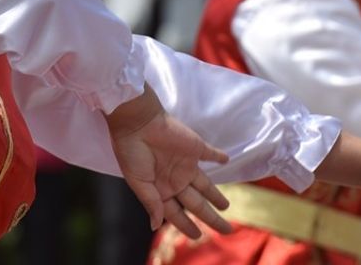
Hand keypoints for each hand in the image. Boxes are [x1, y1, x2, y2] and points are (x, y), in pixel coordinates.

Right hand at [104, 85, 232, 237]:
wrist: (137, 123)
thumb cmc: (132, 153)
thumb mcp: (138, 182)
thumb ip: (151, 203)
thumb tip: (156, 226)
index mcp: (160, 190)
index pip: (177, 213)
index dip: (187, 225)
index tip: (198, 236)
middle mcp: (175, 179)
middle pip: (197, 203)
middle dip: (211, 217)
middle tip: (227, 230)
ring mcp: (187, 164)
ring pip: (206, 184)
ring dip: (216, 195)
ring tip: (226, 206)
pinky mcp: (196, 147)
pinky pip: (211, 154)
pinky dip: (219, 156)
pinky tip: (227, 160)